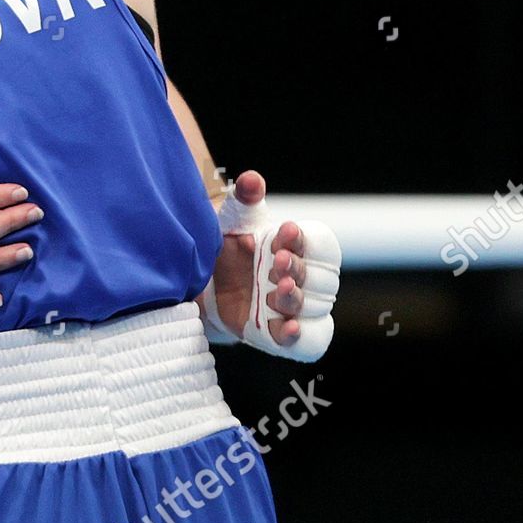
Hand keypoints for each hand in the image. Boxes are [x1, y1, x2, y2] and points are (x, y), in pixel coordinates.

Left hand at [209, 170, 308, 346]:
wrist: (201, 283)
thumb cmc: (227, 248)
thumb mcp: (232, 223)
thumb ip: (244, 200)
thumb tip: (251, 179)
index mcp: (298, 248)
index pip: (321, 245)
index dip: (308, 241)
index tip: (286, 231)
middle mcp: (302, 278)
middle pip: (322, 278)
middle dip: (301, 270)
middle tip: (277, 262)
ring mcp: (292, 307)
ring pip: (313, 308)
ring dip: (296, 298)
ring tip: (275, 289)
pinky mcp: (278, 334)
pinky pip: (306, 342)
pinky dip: (301, 336)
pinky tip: (288, 327)